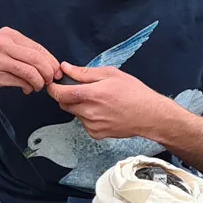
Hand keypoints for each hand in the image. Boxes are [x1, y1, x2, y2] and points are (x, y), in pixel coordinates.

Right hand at [0, 27, 61, 94]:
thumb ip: (23, 53)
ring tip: (38, 86)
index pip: (38, 48)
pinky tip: (27, 89)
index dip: (51, 62)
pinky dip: (28, 87)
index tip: (56, 72)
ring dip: (38, 82)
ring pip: (29, 71)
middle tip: (49, 81)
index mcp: (8, 35)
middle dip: (48, 73)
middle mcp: (3, 44)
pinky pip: (18, 81)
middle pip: (36, 59)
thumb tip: (49, 65)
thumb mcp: (2, 47)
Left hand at [46, 63, 175, 139]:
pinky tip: (103, 111)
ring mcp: (92, 125)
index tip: (54, 83)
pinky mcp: (96, 134)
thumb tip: (66, 68)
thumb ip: (84, 72)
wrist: (149, 116)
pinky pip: (84, 122)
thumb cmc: (134, 93)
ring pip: (74, 113)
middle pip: (64, 104)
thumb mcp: (110, 74)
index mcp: (91, 94)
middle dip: (67, 95)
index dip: (53, 88)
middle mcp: (89, 112)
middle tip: (82, 89)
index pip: (59, 94)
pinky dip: (88, 116)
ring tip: (99, 100)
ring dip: (79, 105)